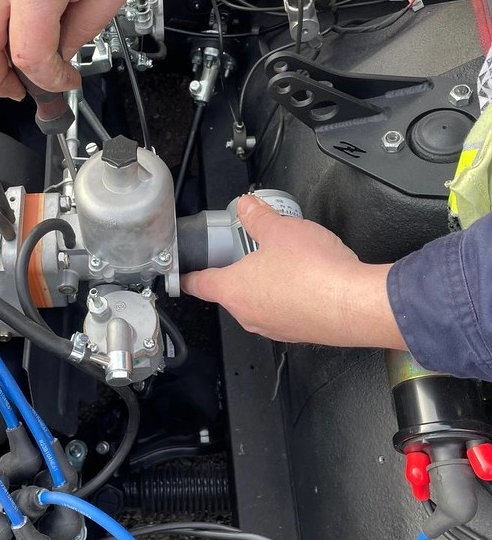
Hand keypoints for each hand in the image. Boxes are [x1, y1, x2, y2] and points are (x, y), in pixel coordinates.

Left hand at [182, 194, 406, 349]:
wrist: (355, 304)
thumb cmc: (315, 273)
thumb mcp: (281, 230)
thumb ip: (259, 217)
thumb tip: (247, 206)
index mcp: (234, 290)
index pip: (200, 285)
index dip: (189, 276)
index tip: (185, 274)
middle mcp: (249, 315)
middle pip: (231, 293)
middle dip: (236, 273)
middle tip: (246, 252)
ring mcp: (274, 328)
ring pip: (258, 303)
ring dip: (265, 285)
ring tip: (283, 262)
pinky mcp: (298, 333)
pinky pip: (284, 312)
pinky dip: (288, 297)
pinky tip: (306, 280)